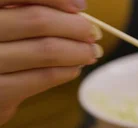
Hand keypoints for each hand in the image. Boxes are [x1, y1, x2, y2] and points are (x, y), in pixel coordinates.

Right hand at [0, 0, 101, 125]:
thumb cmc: (1, 49)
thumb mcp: (9, 24)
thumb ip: (31, 12)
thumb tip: (77, 8)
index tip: (81, 7)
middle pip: (38, 21)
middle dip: (75, 27)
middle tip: (94, 34)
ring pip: (46, 50)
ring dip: (78, 51)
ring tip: (91, 52)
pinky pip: (43, 77)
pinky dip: (67, 71)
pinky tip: (74, 68)